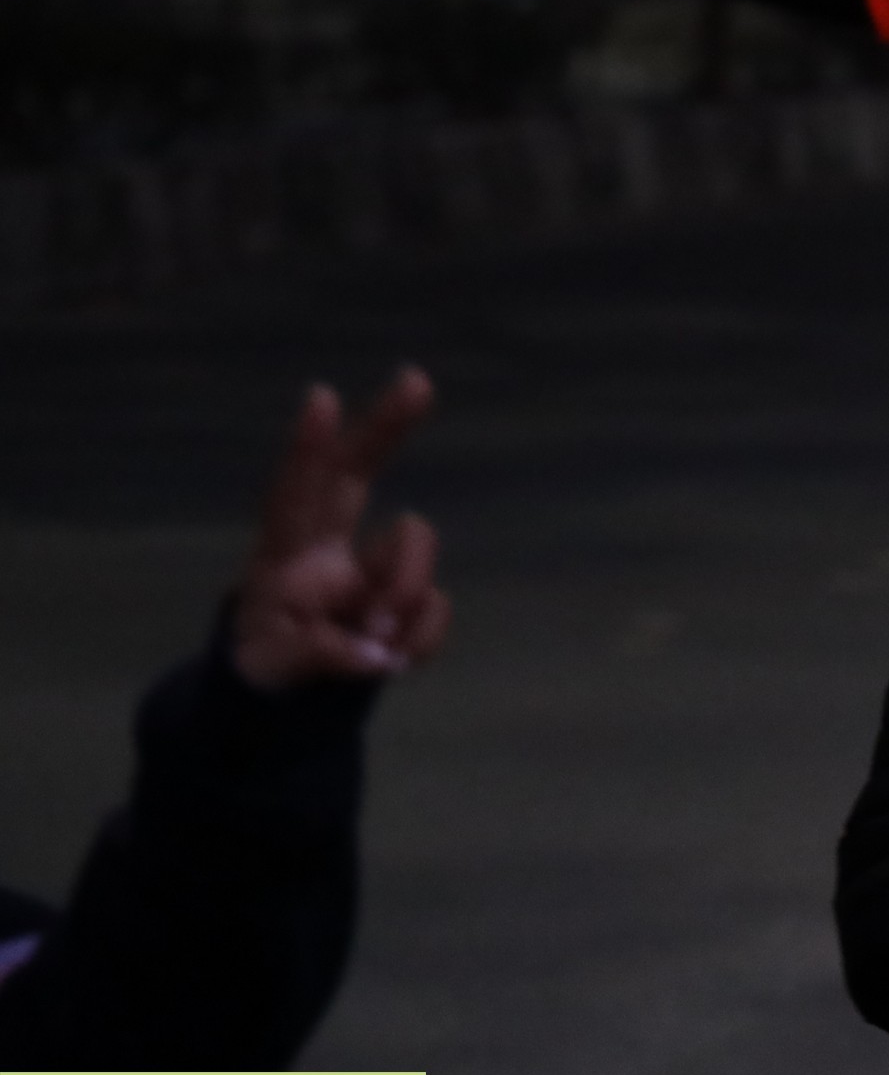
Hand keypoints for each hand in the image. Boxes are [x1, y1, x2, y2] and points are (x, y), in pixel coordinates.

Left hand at [231, 367, 449, 690]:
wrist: (292, 694)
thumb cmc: (266, 660)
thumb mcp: (271, 667)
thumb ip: (317, 654)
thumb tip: (373, 652)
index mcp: (284, 554)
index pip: (293, 495)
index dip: (306, 449)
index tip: (321, 396)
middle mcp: (329, 546)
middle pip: (355, 471)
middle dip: (385, 424)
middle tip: (417, 380)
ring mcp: (373, 569)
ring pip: (415, 543)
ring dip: (405, 594)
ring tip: (378, 646)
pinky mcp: (410, 598)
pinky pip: (437, 605)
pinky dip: (421, 639)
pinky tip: (393, 658)